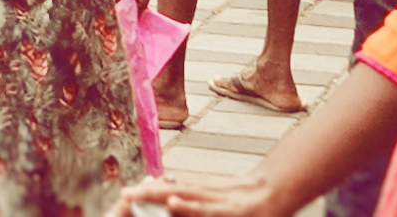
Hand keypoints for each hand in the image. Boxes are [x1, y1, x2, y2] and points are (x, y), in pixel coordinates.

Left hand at [115, 174, 279, 216]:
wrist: (272, 192)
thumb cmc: (243, 197)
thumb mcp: (215, 194)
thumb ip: (193, 195)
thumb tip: (170, 192)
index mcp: (198, 188)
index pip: (169, 186)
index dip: (149, 190)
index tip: (129, 192)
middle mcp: (202, 191)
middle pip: (170, 189)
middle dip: (145, 192)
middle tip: (124, 192)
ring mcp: (212, 201)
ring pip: (181, 196)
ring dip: (158, 194)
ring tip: (137, 194)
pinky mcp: (223, 211)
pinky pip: (202, 209)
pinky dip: (187, 205)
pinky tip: (173, 202)